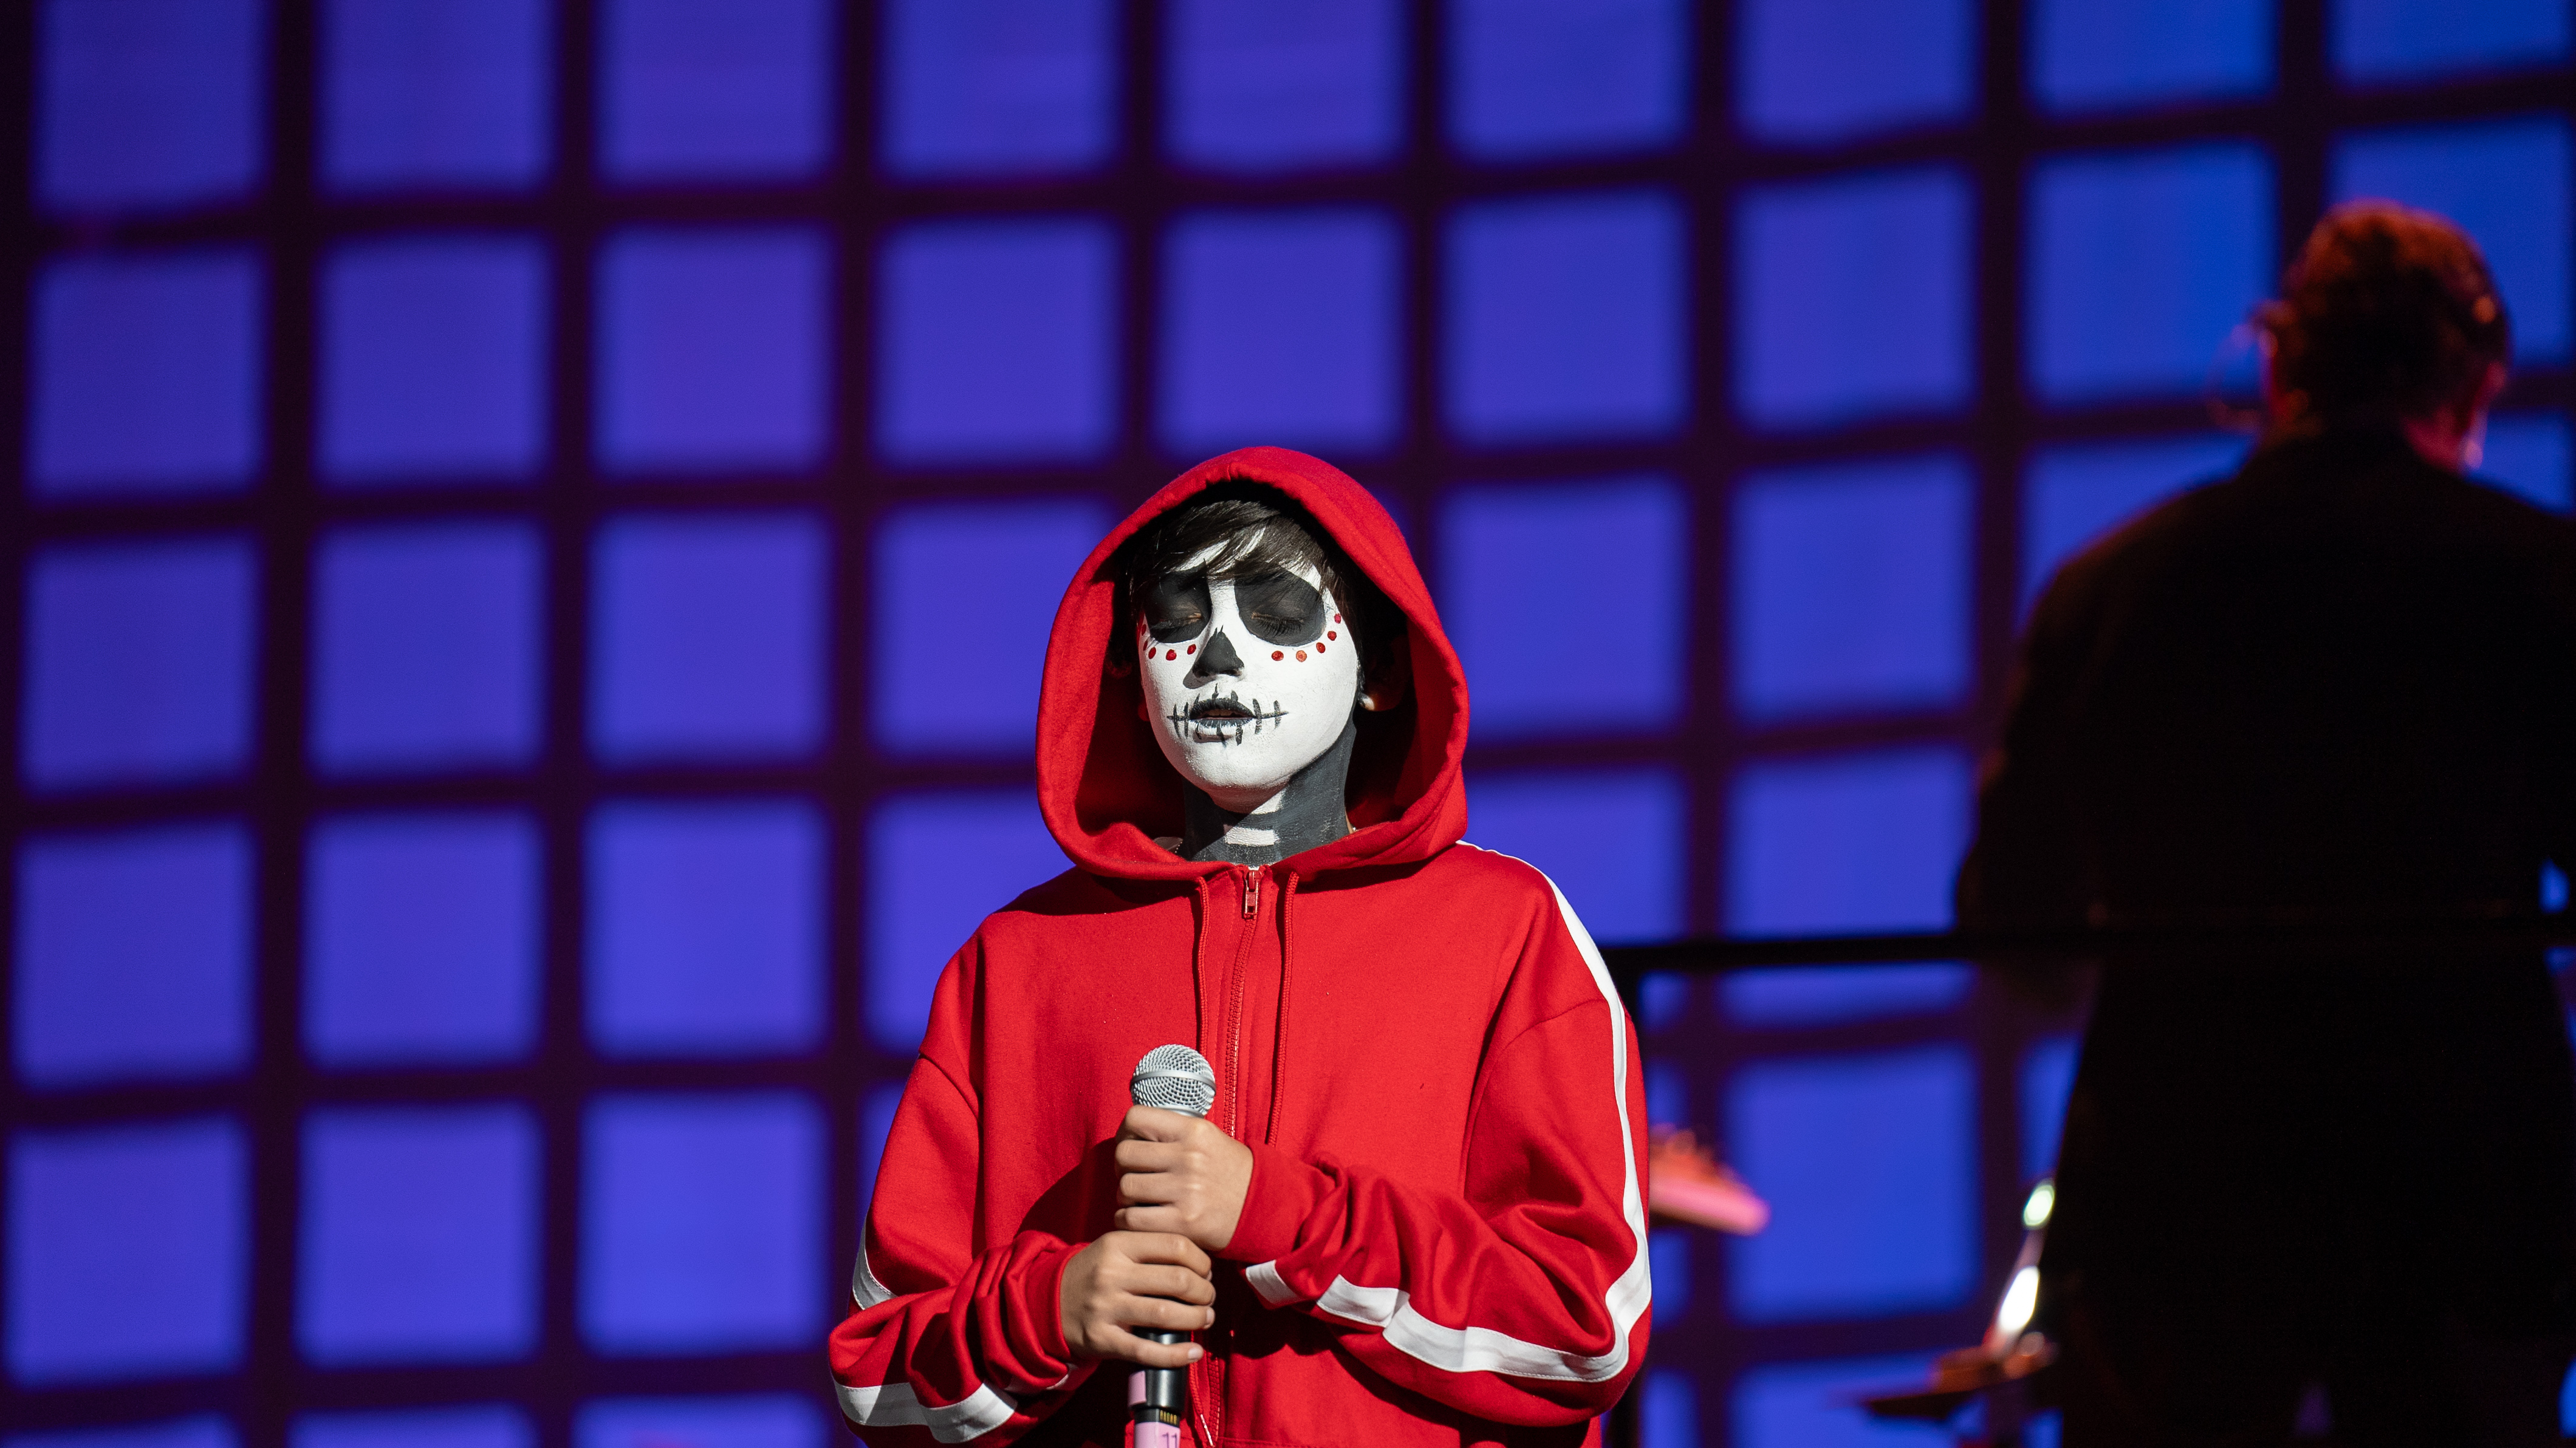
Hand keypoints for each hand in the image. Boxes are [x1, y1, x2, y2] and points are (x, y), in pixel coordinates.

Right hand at [1057, 1231, 1213, 1366]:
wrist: (1044, 1302)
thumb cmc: (1092, 1272)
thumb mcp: (1113, 1248)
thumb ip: (1148, 1247)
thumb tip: (1200, 1262)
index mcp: (1118, 1244)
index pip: (1176, 1245)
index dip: (1201, 1260)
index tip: (1206, 1271)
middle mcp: (1111, 1274)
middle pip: (1177, 1280)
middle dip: (1204, 1292)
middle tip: (1209, 1298)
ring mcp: (1105, 1308)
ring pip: (1166, 1314)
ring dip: (1197, 1319)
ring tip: (1205, 1319)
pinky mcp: (1101, 1339)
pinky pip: (1146, 1351)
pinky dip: (1176, 1355)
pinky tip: (1192, 1352)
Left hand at [1113, 1106, 1253, 1251]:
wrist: (1262, 1207)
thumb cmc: (1228, 1172)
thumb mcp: (1208, 1138)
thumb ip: (1173, 1133)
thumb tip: (1130, 1134)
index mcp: (1194, 1131)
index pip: (1135, 1118)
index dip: (1125, 1133)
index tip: (1131, 1145)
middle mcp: (1189, 1157)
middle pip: (1124, 1154)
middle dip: (1122, 1167)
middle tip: (1133, 1176)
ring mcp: (1186, 1190)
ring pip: (1125, 1188)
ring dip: (1125, 1197)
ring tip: (1139, 1200)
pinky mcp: (1183, 1222)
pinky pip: (1132, 1219)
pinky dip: (1127, 1220)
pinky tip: (1139, 1218)